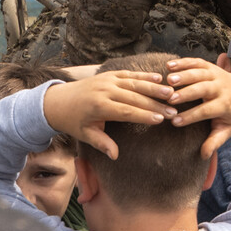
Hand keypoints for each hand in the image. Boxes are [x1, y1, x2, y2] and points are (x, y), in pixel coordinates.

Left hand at [42, 70, 175, 159]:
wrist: (58, 101)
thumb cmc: (73, 121)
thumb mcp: (85, 135)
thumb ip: (102, 143)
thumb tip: (115, 156)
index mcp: (99, 107)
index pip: (127, 111)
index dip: (144, 115)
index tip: (161, 120)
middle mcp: (105, 90)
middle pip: (135, 97)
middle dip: (155, 104)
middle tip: (173, 110)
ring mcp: (108, 80)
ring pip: (135, 83)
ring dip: (154, 87)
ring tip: (171, 93)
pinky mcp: (109, 74)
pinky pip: (129, 74)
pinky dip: (144, 76)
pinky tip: (158, 78)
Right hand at [162, 58, 230, 157]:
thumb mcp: (226, 129)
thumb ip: (215, 142)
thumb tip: (204, 156)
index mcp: (224, 104)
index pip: (207, 110)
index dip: (191, 116)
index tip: (175, 122)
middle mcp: (221, 87)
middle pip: (203, 88)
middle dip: (187, 93)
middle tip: (170, 99)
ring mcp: (216, 74)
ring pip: (199, 72)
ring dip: (184, 75)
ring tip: (168, 80)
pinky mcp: (210, 66)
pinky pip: (196, 62)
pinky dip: (183, 62)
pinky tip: (168, 65)